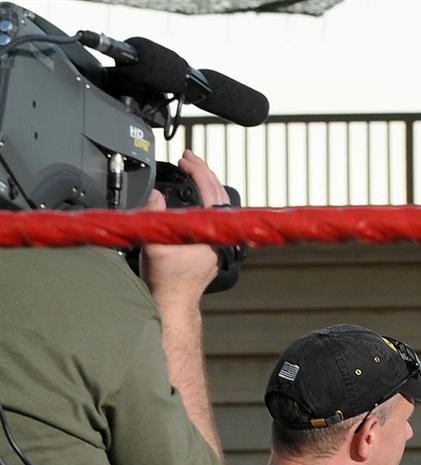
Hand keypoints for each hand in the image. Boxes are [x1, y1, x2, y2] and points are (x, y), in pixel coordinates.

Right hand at [140, 150, 229, 301]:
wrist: (174, 301)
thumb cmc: (166, 279)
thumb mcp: (152, 242)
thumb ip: (153, 214)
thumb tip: (155, 193)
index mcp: (209, 232)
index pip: (211, 190)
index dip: (198, 170)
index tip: (185, 158)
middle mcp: (219, 236)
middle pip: (219, 193)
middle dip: (204, 172)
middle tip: (189, 157)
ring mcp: (219, 242)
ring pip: (219, 205)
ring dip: (206, 185)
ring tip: (193, 171)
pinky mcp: (214, 247)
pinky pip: (214, 216)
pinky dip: (206, 200)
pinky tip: (196, 196)